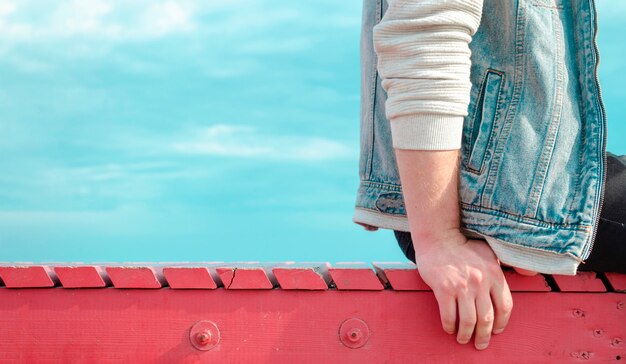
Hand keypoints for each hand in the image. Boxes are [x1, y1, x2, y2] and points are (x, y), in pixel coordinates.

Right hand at [414, 231, 512, 349]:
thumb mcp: (490, 252)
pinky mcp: (444, 289)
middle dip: (484, 335)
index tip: (496, 330)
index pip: (505, 306)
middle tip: (480, 343)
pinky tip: (450, 329)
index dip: (501, 323)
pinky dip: (450, 326)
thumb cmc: (463, 245)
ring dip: (466, 335)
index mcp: (495, 274)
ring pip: (468, 321)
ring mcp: (462, 287)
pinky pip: (449, 316)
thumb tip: (531, 273)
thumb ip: (506, 265)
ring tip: (463, 339)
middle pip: (486, 318)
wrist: (438, 237)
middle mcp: (481, 282)